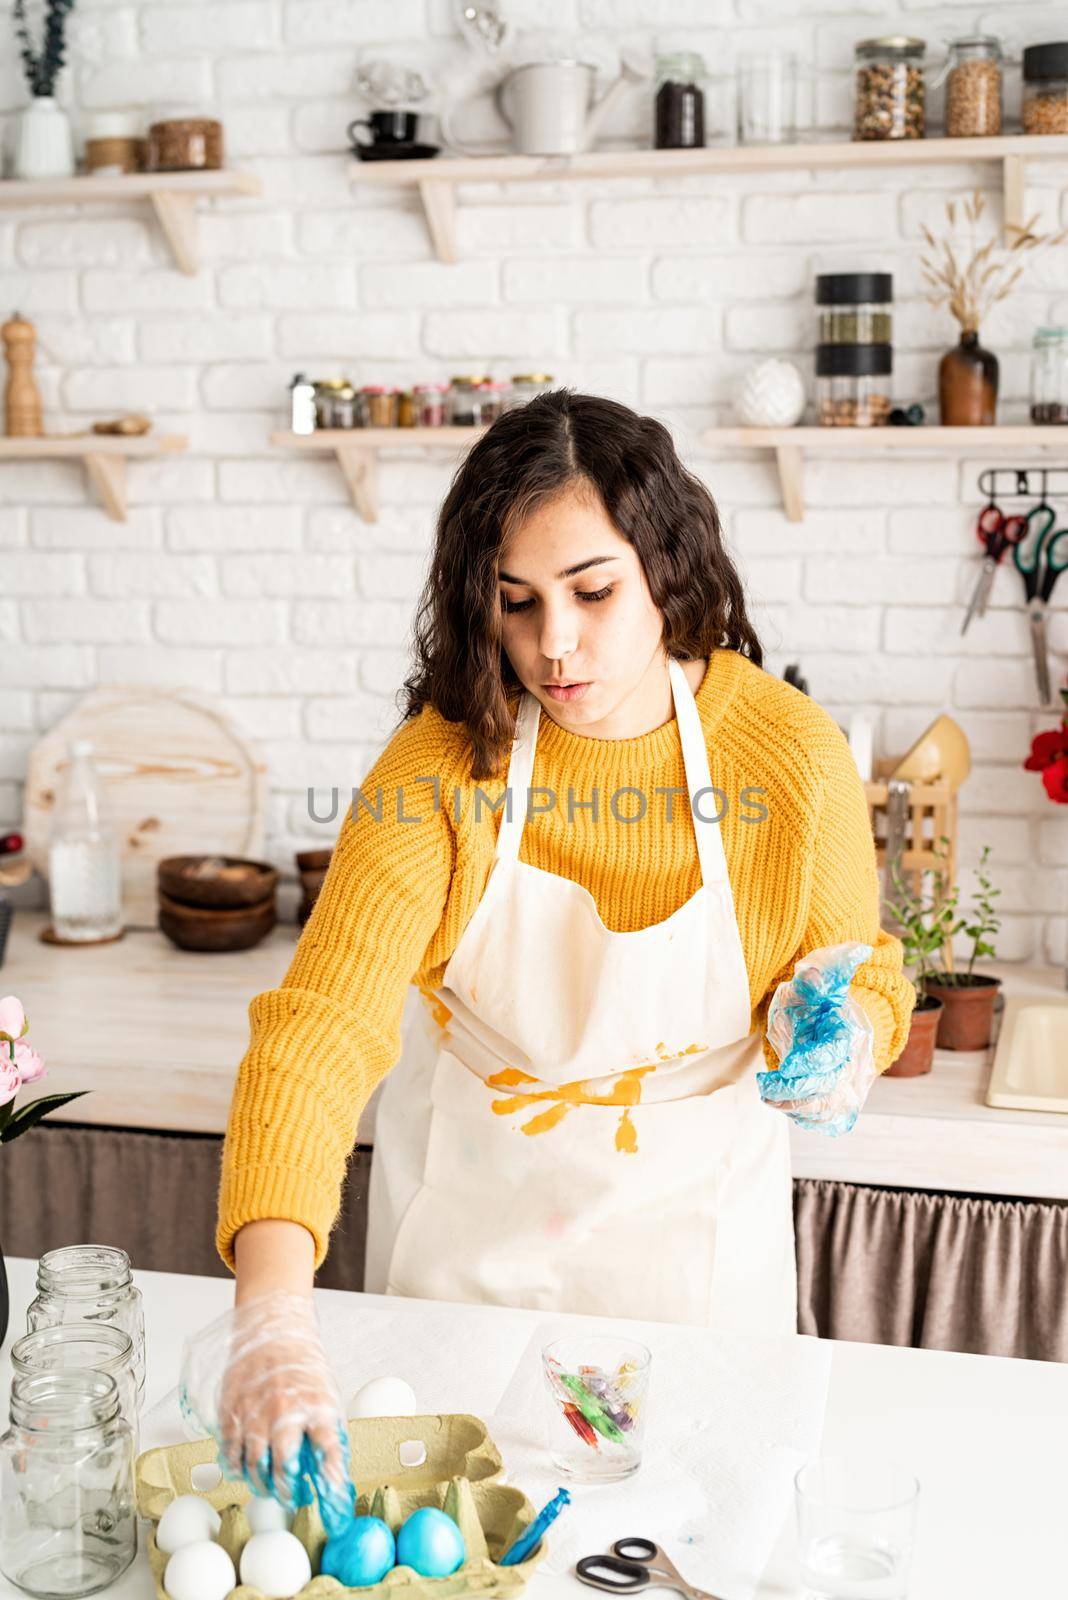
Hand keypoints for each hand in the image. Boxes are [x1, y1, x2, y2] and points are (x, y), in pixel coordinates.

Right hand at [181, 1290, 349, 1509]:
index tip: (331, 1494)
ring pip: (254, 1464)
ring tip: (267, 1486)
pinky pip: (230, 1450)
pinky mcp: (232, 1410)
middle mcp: (285, 1409)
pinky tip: (243, 1469)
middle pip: (284, 1464)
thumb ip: (328, 1431)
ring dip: (261, 1483)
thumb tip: (333, 1470)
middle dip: (287, 1490)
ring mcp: (255, 1410)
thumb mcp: (326, 1394)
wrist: (273, 1330)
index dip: (330, 1475)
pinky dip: (236, 1467)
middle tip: (291, 1497)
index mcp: (315, 1404)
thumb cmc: (302, 1366)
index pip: (328, 1447)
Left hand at [757, 941, 875, 1136]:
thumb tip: (855, 950)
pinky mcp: (840, 1099)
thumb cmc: (819, 1000)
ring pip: (829, 1109)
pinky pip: (829, 1118)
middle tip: (767, 1085)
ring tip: (770, 1095)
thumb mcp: (815, 979)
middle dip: (796, 1093)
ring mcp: (847, 1084)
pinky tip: (784, 1106)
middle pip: (829, 1090)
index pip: (832, 1056)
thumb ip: (822, 972)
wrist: (835, 1020)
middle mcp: (851, 1064)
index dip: (809, 1065)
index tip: (783, 1069)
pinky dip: (808, 1119)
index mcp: (846, 1034)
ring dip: (797, 1109)